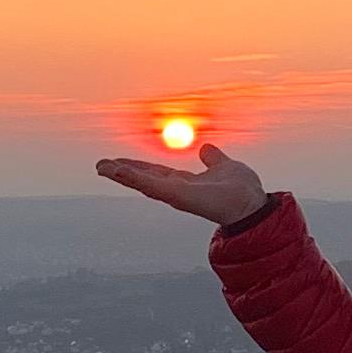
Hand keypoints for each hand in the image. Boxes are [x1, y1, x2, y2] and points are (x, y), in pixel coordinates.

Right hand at [93, 136, 268, 229]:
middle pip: (143, 178)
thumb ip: (213, 159)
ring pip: (142, 183)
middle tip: (100, 165)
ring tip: (101, 167)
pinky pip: (152, 186)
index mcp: (185, 183)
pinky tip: (118, 171)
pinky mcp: (177, 197)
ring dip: (121, 175)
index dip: (138, 166)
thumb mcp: (224, 166)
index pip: (156, 173)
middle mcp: (177, 190)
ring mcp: (175, 195)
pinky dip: (134, 178)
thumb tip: (205, 148)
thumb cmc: (242, 190)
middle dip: (122, 172)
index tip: (118, 162)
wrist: (252, 204)